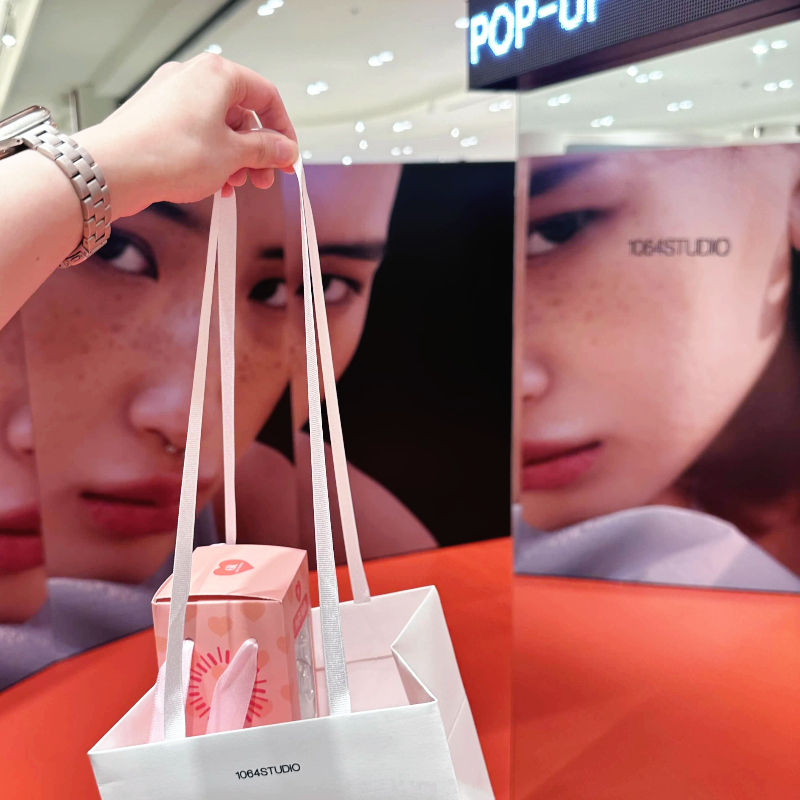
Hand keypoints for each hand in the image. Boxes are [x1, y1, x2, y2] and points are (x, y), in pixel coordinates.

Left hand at [73, 53, 298, 219]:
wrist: (116, 169)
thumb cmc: (170, 154)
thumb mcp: (233, 155)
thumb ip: (265, 150)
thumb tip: (285, 150)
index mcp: (217, 75)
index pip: (266, 96)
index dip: (283, 131)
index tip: (287, 157)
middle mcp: (192, 77)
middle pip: (241, 113)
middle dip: (257, 151)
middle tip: (264, 179)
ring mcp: (171, 96)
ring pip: (218, 126)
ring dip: (234, 158)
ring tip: (235, 185)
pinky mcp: (156, 117)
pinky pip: (196, 134)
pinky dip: (211, 156)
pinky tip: (214, 183)